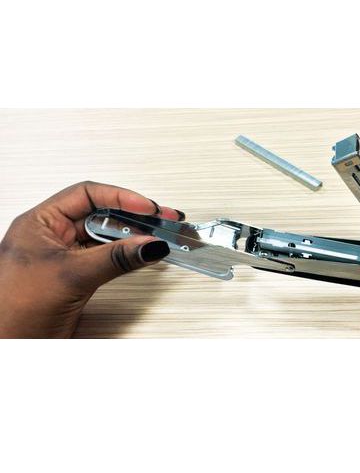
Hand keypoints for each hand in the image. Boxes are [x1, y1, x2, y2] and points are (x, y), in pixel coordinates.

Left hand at [0, 181, 183, 337]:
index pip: (87, 195)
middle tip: (161, 218)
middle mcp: (54, 235)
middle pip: (101, 214)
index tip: (147, 207)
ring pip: (107, 237)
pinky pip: (108, 257)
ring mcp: (67, 256)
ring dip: (133, 237)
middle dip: (134, 216)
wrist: (9, 346)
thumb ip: (115, 258)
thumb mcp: (71, 275)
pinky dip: (127, 255)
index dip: (121, 197)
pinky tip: (142, 254)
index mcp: (41, 222)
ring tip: (158, 236)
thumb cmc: (14, 311)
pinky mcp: (78, 275)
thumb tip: (148, 245)